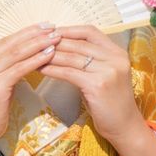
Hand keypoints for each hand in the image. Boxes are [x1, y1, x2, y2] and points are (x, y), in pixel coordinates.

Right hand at [0, 23, 58, 155]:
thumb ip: (2, 67)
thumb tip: (25, 52)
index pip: (4, 41)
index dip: (24, 32)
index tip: (43, 26)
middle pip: (10, 44)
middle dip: (33, 34)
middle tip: (52, 26)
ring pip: (16, 54)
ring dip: (38, 44)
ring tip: (55, 37)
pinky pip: (20, 69)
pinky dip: (36, 60)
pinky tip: (50, 54)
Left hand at [40, 25, 145, 147]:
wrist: (124, 125)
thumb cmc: (108, 99)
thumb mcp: (102, 73)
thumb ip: (88, 57)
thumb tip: (56, 43)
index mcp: (117, 52)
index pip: (89, 31)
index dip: (67, 30)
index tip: (48, 33)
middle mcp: (115, 58)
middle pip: (77, 43)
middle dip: (53, 43)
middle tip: (33, 43)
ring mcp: (108, 71)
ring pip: (71, 57)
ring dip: (48, 55)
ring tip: (31, 55)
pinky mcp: (98, 85)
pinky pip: (68, 72)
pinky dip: (51, 69)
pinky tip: (39, 69)